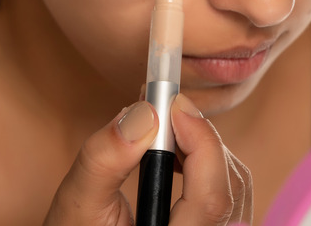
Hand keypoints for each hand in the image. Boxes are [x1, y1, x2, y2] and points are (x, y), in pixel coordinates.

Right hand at [44, 94, 252, 224]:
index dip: (201, 142)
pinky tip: (175, 152)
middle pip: (227, 187)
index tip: (174, 103)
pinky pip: (227, 193)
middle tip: (162, 106)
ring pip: (232, 187)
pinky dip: (205, 163)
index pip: (212, 199)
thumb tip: (143, 114)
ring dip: (202, 147)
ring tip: (162, 126)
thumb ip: (104, 162)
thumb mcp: (77, 205)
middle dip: (198, 137)